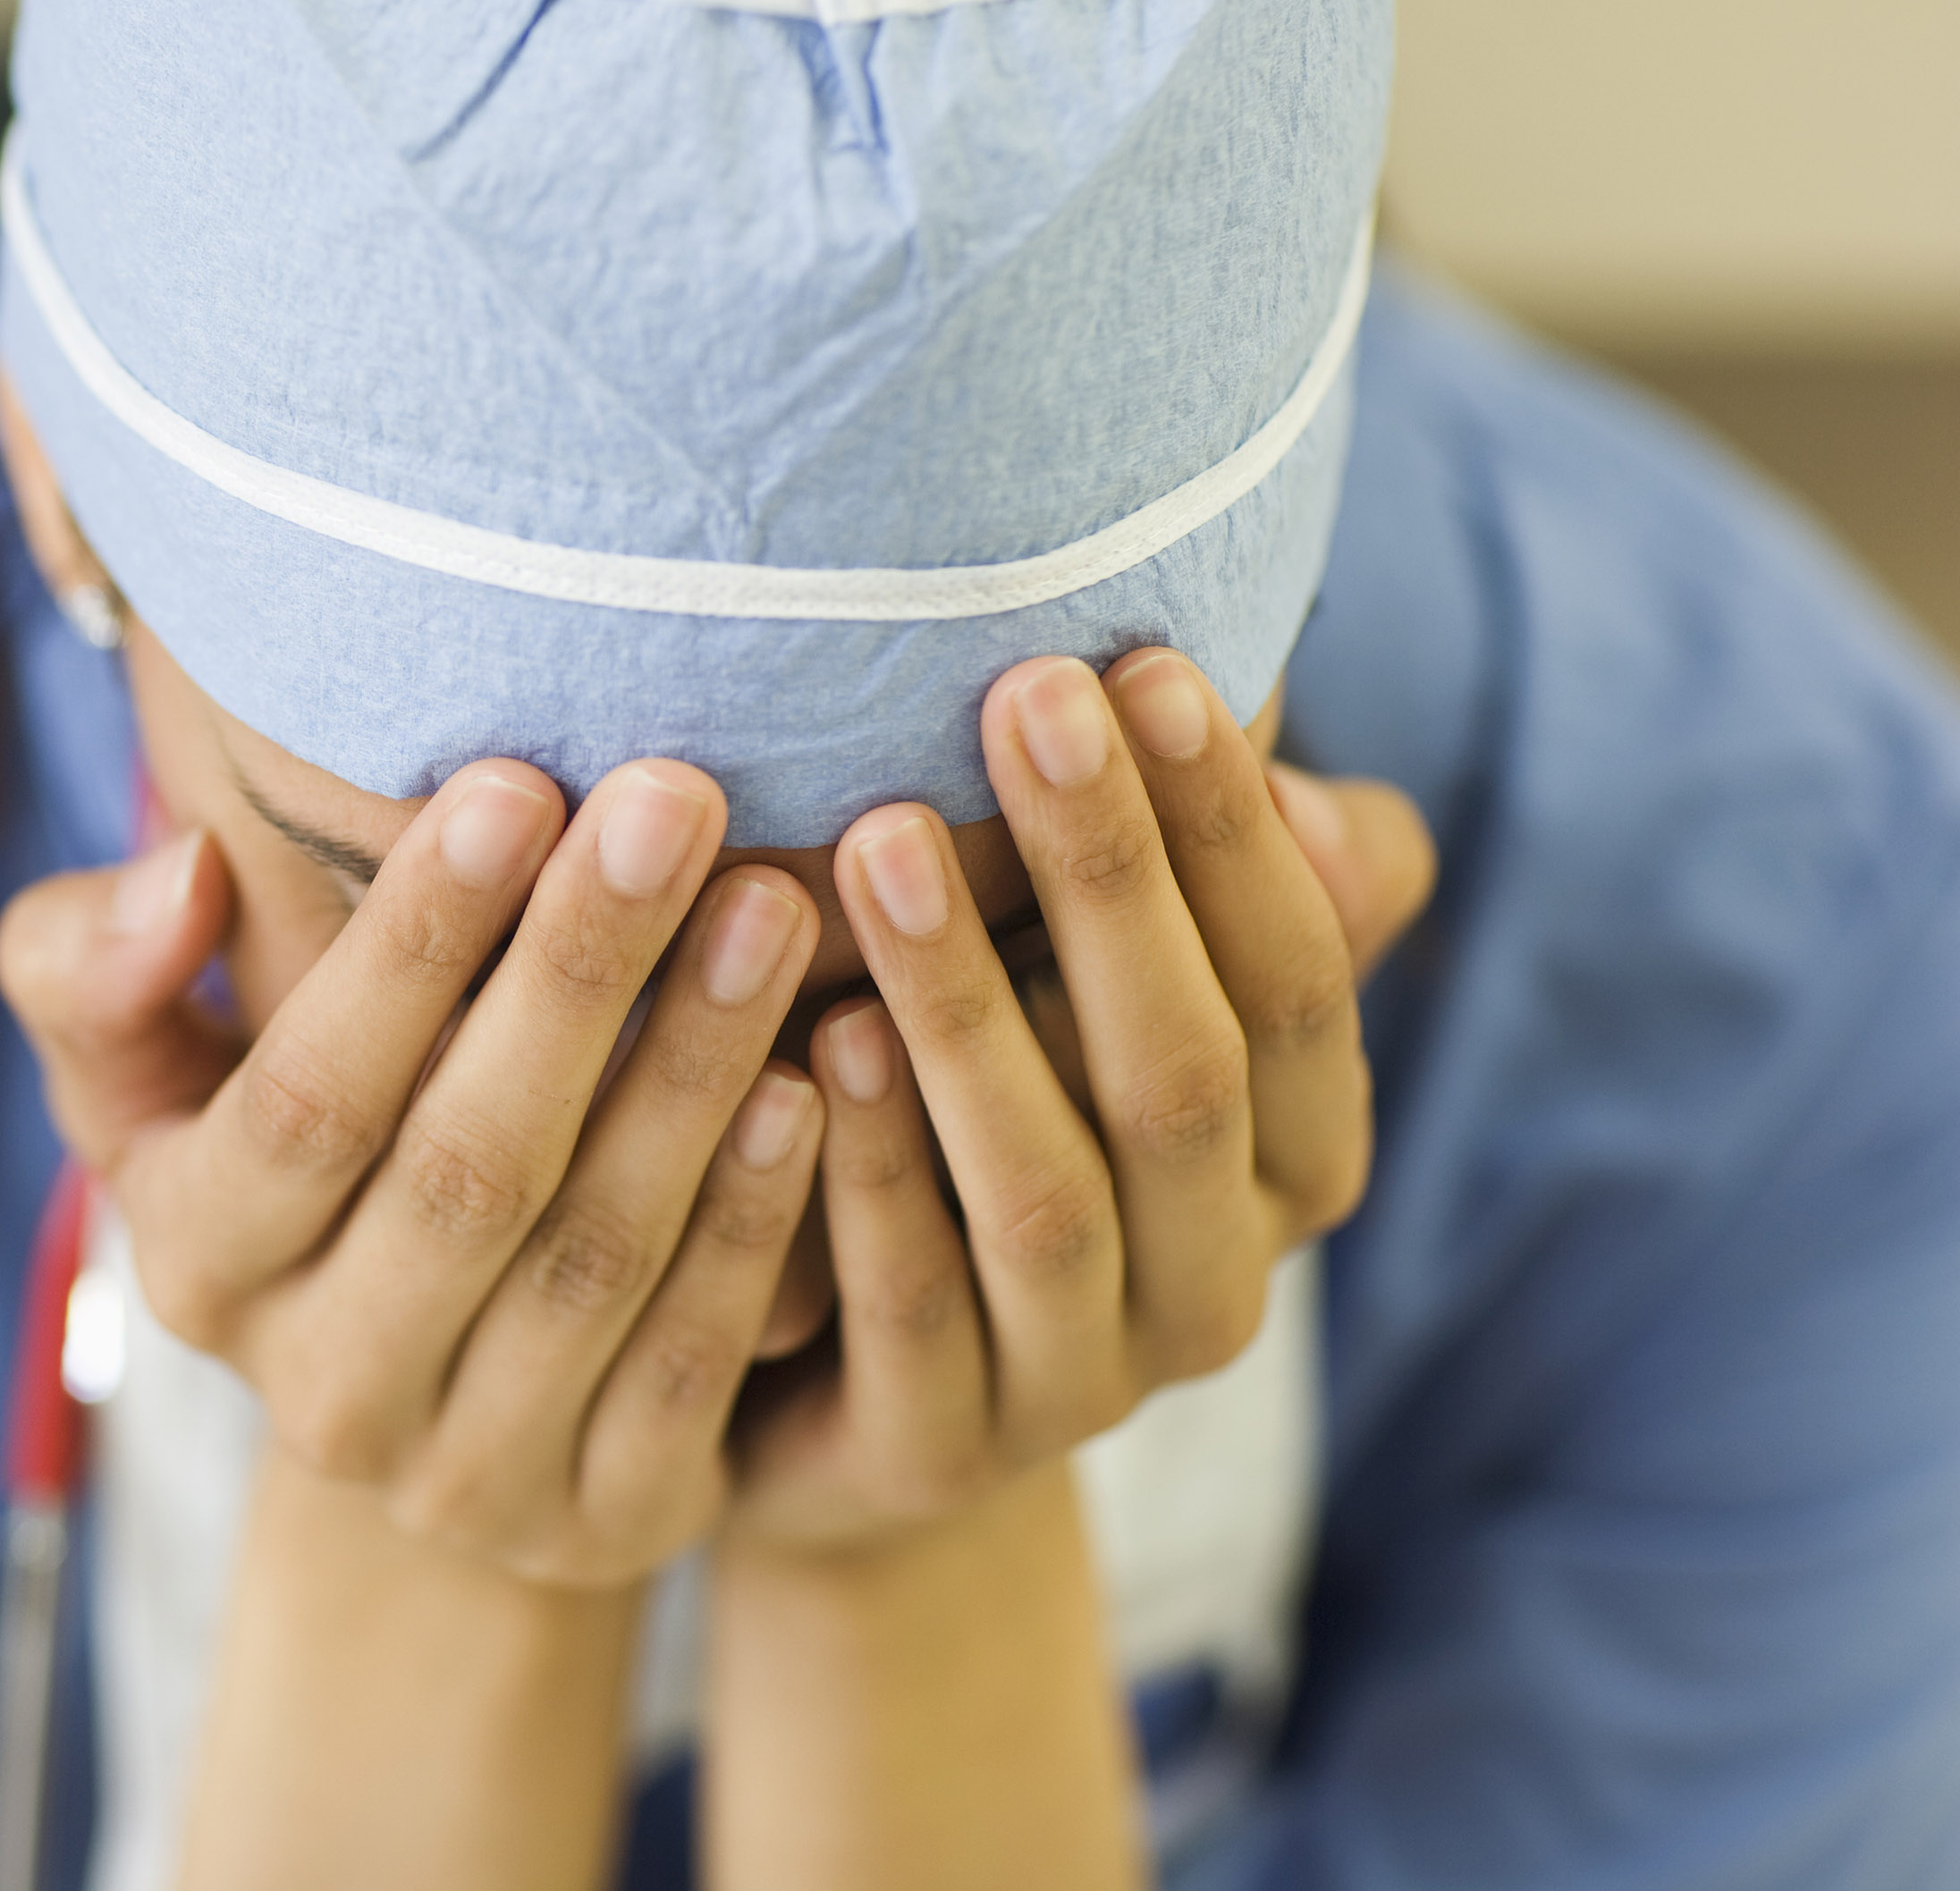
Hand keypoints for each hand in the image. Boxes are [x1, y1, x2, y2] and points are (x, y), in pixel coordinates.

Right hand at [0, 761, 826, 1587]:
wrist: (413, 1400)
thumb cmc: (278, 1154)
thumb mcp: (140, 1074)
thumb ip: (96, 969)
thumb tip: (188, 883)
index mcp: (199, 1263)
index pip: (307, 1096)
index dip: (410, 946)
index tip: (512, 783)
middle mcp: (321, 1392)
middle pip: (466, 1169)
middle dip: (576, 972)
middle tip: (672, 800)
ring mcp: (467, 1476)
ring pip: (592, 1258)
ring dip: (689, 1072)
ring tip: (766, 903)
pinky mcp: (609, 1518)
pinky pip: (693, 1360)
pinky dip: (758, 1218)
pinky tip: (812, 1079)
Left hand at [734, 650, 1433, 1554]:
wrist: (853, 1413)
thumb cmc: (991, 1121)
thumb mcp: (1088, 998)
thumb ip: (1177, 880)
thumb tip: (1267, 697)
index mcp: (1296, 1156)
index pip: (1300, 976)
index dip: (1226, 826)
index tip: (1144, 660)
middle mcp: (1221, 1280)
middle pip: (1185, 1070)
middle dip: (1109, 874)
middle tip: (1020, 696)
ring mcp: (1088, 1383)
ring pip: (1047, 1194)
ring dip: (967, 1011)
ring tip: (881, 847)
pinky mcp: (941, 1451)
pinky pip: (910, 1308)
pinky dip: (866, 1174)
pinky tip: (811, 1043)